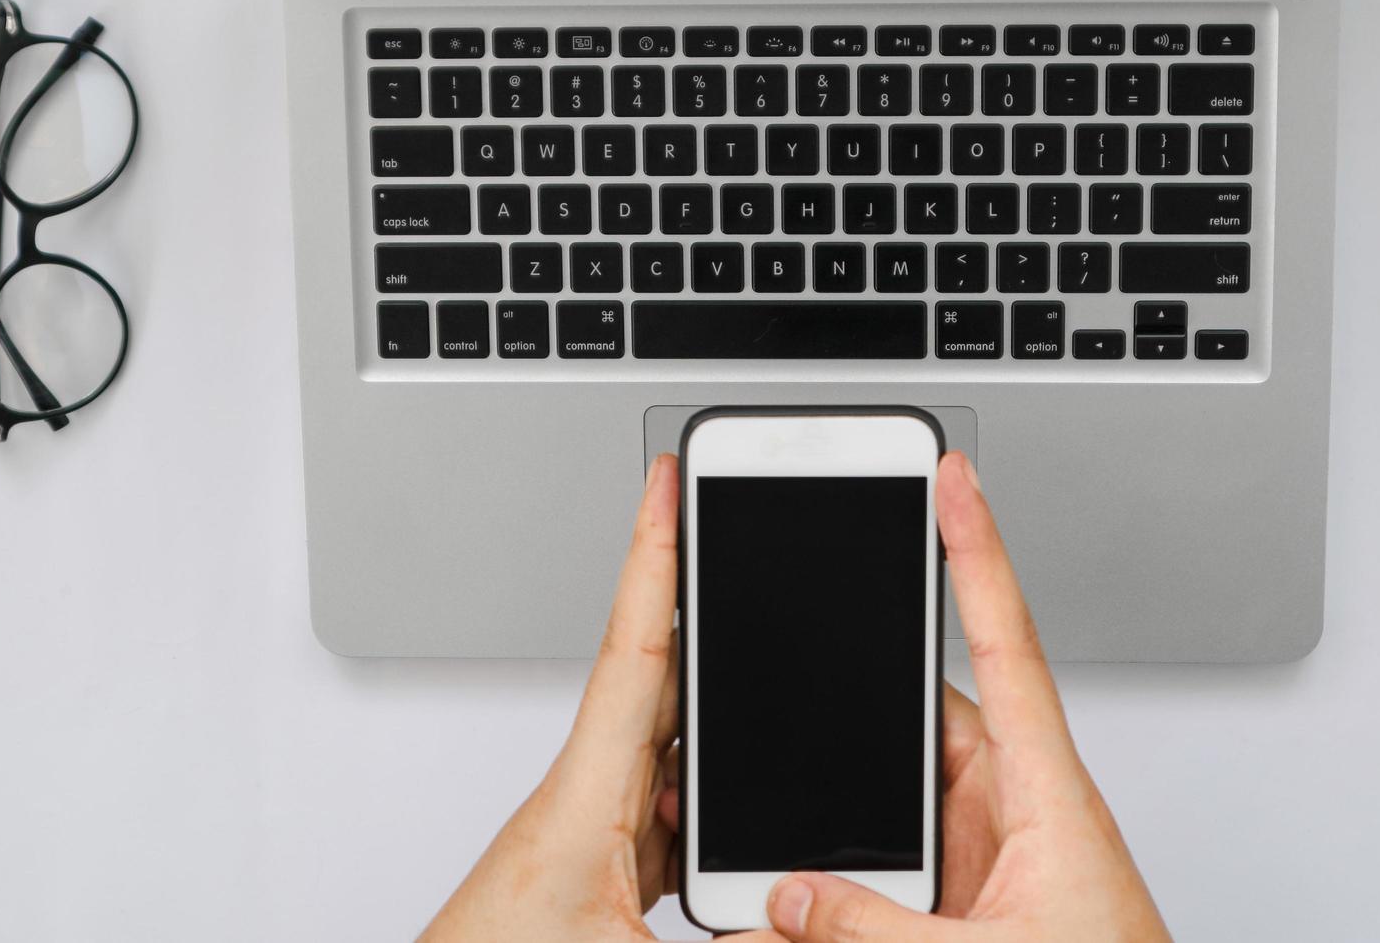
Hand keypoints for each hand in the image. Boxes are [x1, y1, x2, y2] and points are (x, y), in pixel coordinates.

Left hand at [419, 455, 783, 942]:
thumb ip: (729, 940)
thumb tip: (794, 921)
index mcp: (585, 797)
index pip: (632, 649)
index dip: (654, 556)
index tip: (667, 482)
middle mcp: (589, 792)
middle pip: (664, 675)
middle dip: (707, 606)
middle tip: (743, 529)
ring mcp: (596, 821)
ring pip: (673, 740)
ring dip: (718, 716)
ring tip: (775, 688)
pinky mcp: (606, 856)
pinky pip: (670, 795)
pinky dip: (708, 789)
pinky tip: (737, 811)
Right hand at [763, 452, 1168, 942]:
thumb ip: (879, 930)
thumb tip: (790, 897)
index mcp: (1049, 795)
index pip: (1006, 644)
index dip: (976, 554)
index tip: (954, 482)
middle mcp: (1017, 813)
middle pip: (916, 728)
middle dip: (852, 721)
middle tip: (788, 694)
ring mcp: (988, 860)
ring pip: (891, 804)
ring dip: (839, 824)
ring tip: (777, 843)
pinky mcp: (963, 905)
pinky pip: (887, 867)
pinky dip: (841, 881)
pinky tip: (798, 903)